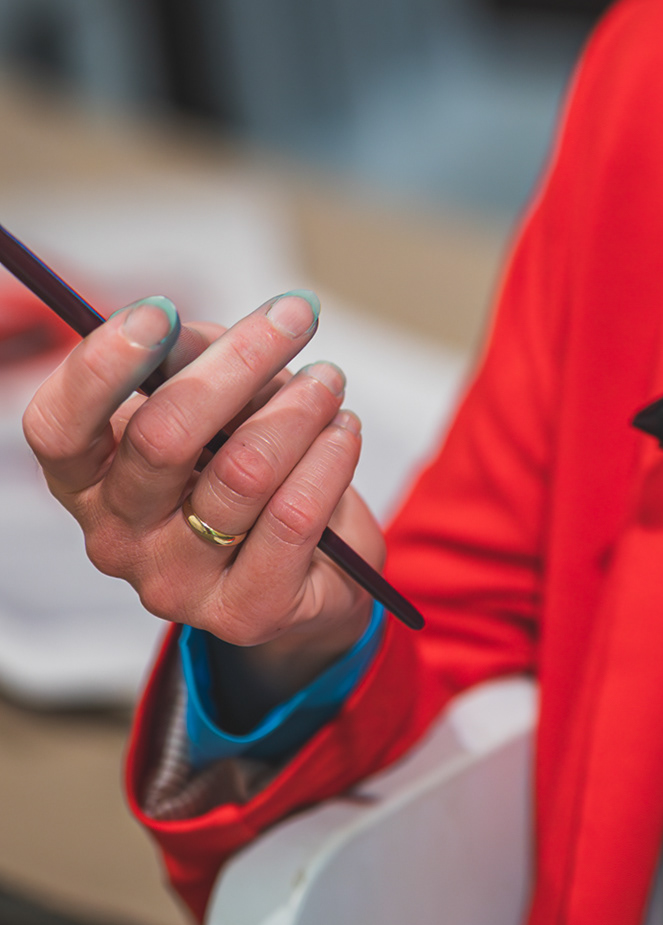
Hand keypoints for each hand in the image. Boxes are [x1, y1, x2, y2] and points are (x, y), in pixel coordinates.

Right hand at [22, 291, 384, 707]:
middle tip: (295, 318)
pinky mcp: (243, 613)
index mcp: (86, 479)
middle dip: (240, 361)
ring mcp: (174, 584)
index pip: (58, 426)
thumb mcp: (213, 399)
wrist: (304, 569)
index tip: (159, 311)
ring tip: (328, 382)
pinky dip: (330, 457)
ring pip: (243, 471)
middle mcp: (114, 538)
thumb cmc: (241, 460)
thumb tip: (183, 328)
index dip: (102, 365)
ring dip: (301, 407)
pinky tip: (343, 432)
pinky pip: (295, 516)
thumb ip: (192, 358)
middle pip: (162, 437)